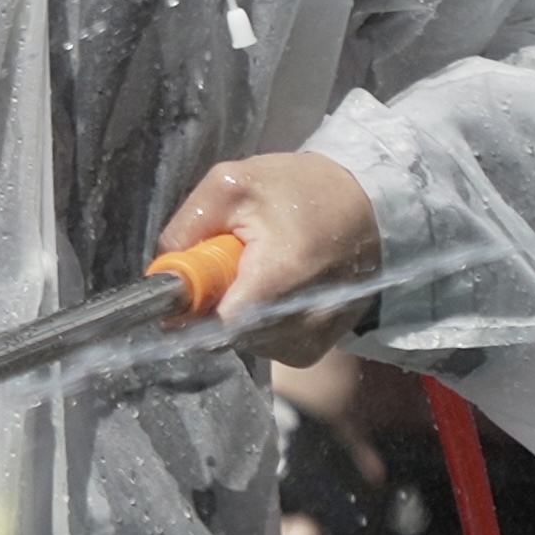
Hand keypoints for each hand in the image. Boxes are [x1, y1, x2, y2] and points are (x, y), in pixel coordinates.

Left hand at [155, 153, 380, 367]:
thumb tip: (163, 270)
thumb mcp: (232, 185)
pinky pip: (267, 348)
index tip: (186, 290)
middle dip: (213, 306)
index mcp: (282, 273)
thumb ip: (188, 225)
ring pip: (245, 343)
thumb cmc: (301, 189)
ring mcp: (315, 339)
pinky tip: (273, 292)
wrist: (370, 206)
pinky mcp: (317, 349)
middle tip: (228, 268)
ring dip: (236, 315)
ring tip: (258, 274)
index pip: (220, 322)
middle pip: (227, 335)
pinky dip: (259, 324)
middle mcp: (304, 318)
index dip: (192, 308)